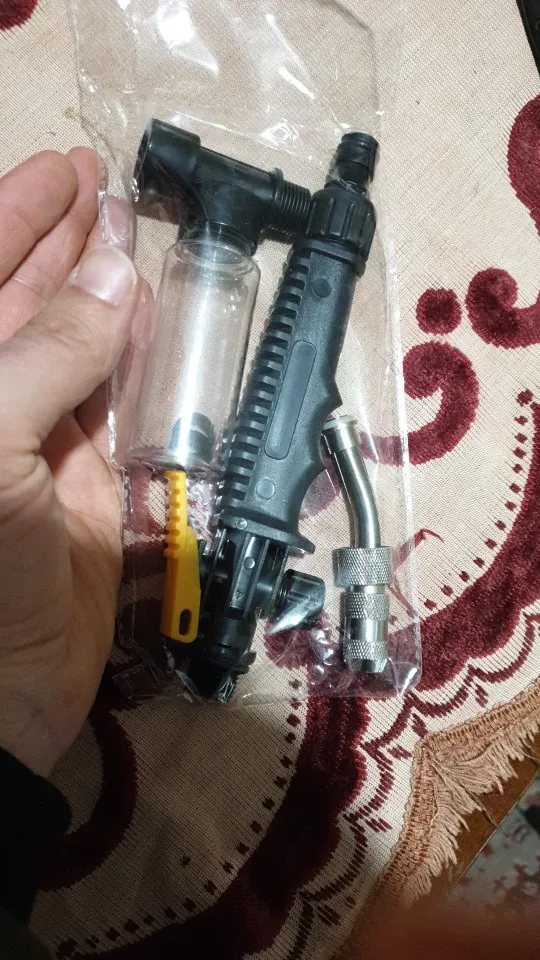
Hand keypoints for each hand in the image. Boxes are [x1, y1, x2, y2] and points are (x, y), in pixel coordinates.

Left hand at [0, 149, 147, 776]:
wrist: (3, 686)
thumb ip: (48, 352)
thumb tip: (116, 272)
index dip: (17, 216)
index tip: (64, 166)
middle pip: (24, 299)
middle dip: (60, 240)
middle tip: (103, 185)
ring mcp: (38, 441)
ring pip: (75, 346)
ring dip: (101, 291)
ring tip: (129, 230)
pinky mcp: (88, 481)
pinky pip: (116, 404)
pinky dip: (134, 360)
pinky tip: (147, 317)